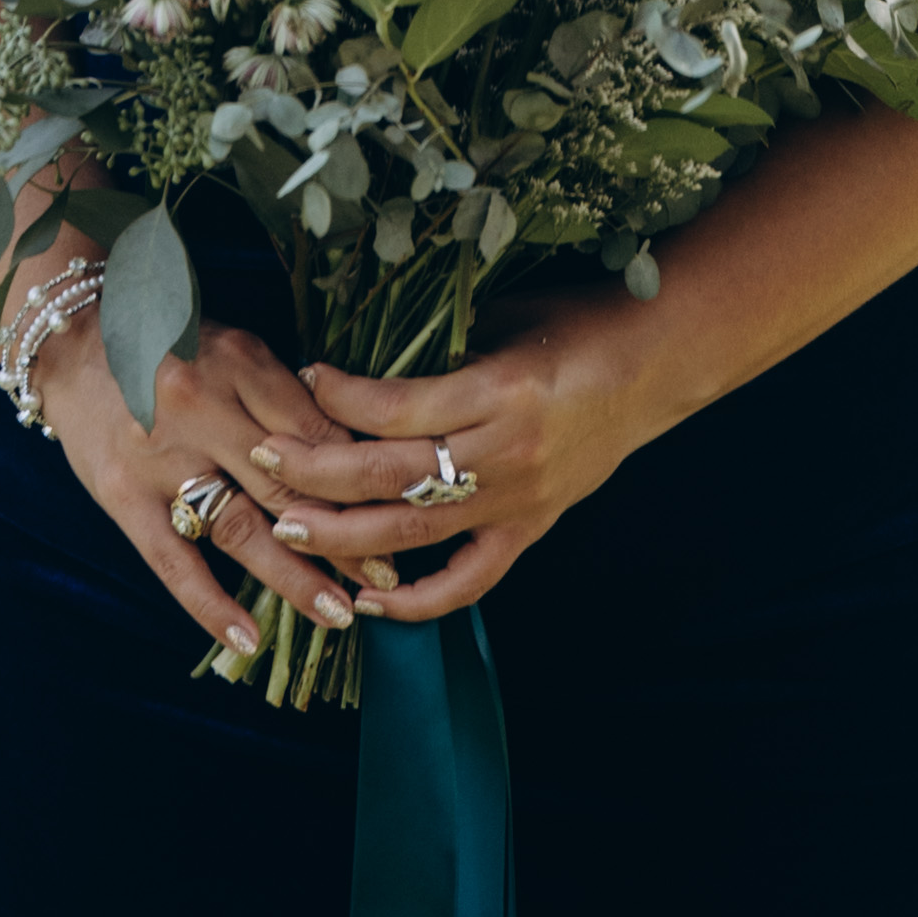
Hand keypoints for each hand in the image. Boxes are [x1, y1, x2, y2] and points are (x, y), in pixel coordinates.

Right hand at [22, 294, 400, 670]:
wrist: (71, 341)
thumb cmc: (168, 344)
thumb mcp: (234, 347)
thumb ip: (284, 396)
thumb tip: (352, 455)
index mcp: (238, 364)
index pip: (315, 432)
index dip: (360, 480)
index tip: (400, 515)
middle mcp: (201, 409)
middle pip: (287, 485)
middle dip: (343, 536)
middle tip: (388, 575)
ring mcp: (159, 457)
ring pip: (239, 528)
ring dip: (293, 578)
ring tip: (338, 614)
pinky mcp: (122, 495)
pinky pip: (173, 560)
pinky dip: (210, 605)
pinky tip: (247, 642)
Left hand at [240, 300, 656, 626]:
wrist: (656, 362)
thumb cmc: (577, 322)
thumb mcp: (506, 315)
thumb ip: (438, 347)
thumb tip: (358, 356)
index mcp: (499, 390)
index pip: (396, 407)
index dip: (338, 397)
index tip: (300, 376)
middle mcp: (505, 453)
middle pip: (391, 475)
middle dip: (316, 471)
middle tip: (261, 458)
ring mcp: (518, 500)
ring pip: (415, 533)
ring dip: (342, 535)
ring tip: (286, 525)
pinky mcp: (530, 530)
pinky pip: (469, 581)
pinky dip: (418, 601)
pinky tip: (370, 601)